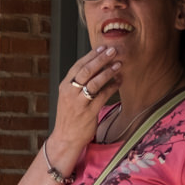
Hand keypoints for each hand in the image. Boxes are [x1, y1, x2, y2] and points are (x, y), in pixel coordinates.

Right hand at [46, 45, 123, 164]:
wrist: (66, 138)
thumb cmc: (70, 116)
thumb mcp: (69, 97)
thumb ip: (78, 83)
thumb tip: (95, 67)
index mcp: (65, 86)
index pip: (78, 65)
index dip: (91, 55)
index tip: (103, 47)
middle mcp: (70, 93)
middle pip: (86, 71)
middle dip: (101, 59)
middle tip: (113, 50)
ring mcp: (78, 103)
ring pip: (94, 82)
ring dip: (108, 72)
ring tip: (119, 64)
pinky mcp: (88, 113)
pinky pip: (102, 96)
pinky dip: (112, 87)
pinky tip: (119, 81)